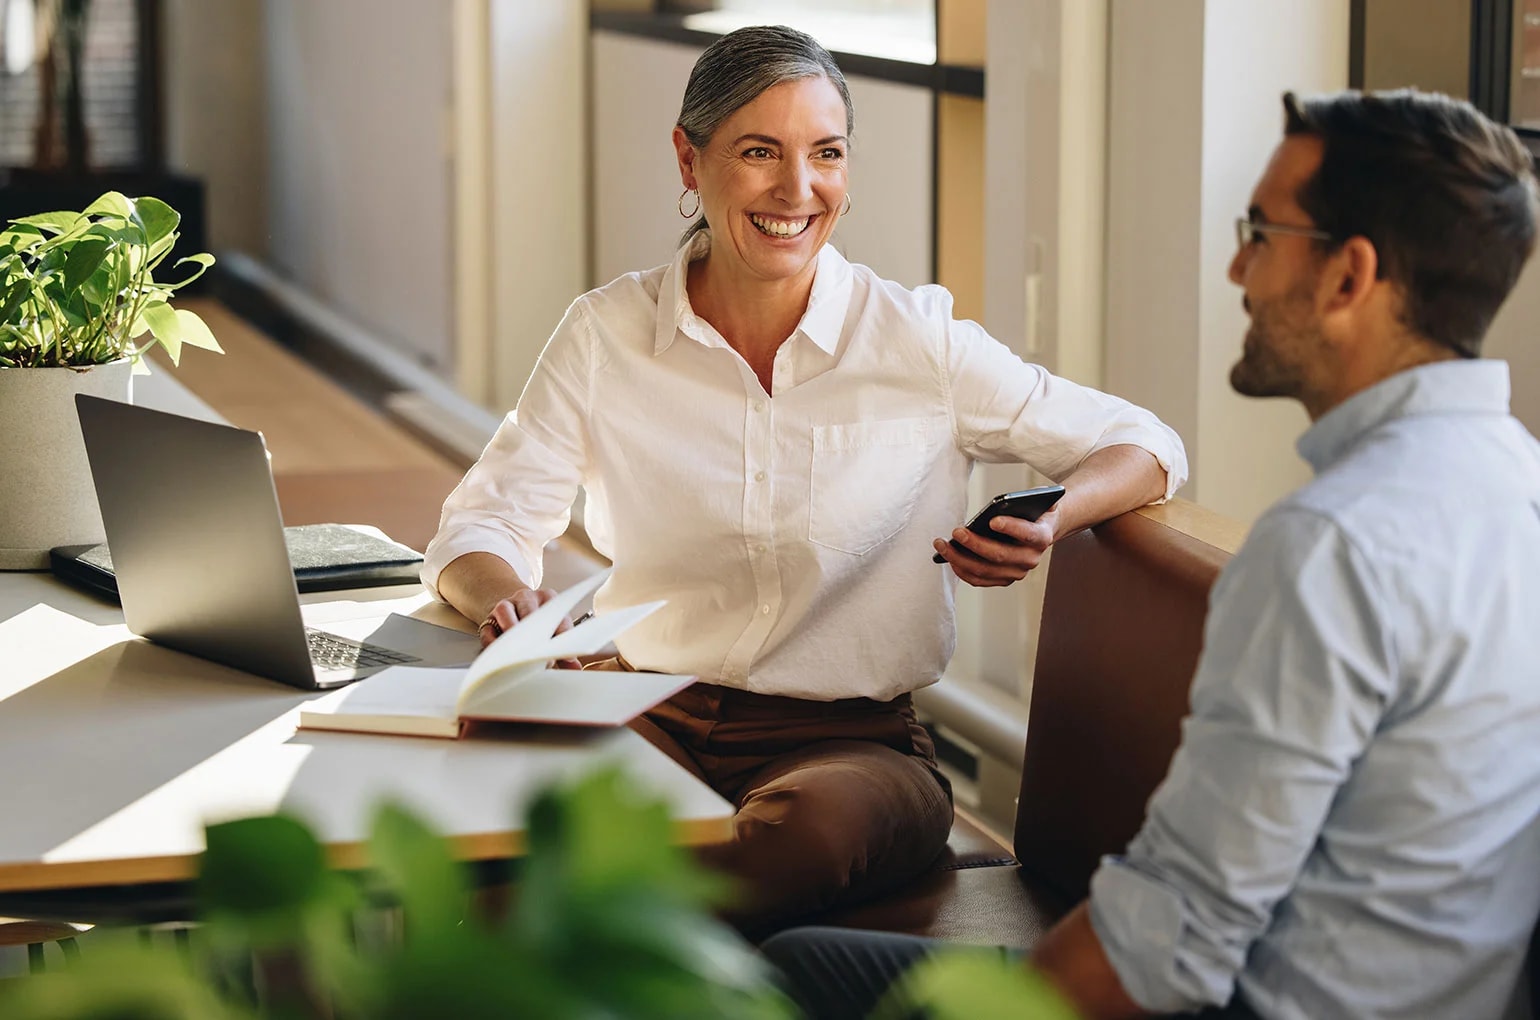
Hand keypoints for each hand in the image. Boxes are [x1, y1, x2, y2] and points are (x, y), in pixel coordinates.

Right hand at [478, 587, 581, 667]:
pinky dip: (492, 642)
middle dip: (534, 634)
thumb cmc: (539, 623)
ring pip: (504, 612)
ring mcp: (505, 606)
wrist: (514, 609)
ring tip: (518, 652)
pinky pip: (488, 629)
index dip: (561, 633)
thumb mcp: (555, 630)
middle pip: (529, 610)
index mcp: (548, 598)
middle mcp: (525, 597)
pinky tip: (499, 656)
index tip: (565, 654)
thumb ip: (564, 650)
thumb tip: (575, 668)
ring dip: (511, 631)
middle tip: (539, 654)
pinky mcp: (489, 620)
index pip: (557, 613)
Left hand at [932, 507, 1058, 587]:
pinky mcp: (1003, 579)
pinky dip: (961, 569)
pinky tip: (948, 557)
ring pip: (984, 570)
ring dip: (959, 558)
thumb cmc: (1032, 512)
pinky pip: (978, 579)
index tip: (992, 520)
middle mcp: (1030, 559)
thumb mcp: (1038, 499)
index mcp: (1042, 537)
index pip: (1028, 534)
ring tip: (941, 544)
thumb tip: (1019, 498)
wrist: (1039, 530)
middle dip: (975, 544)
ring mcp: (1016, 572)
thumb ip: (1035, 496)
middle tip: (956, 532)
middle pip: (1000, 556)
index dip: (1011, 528)